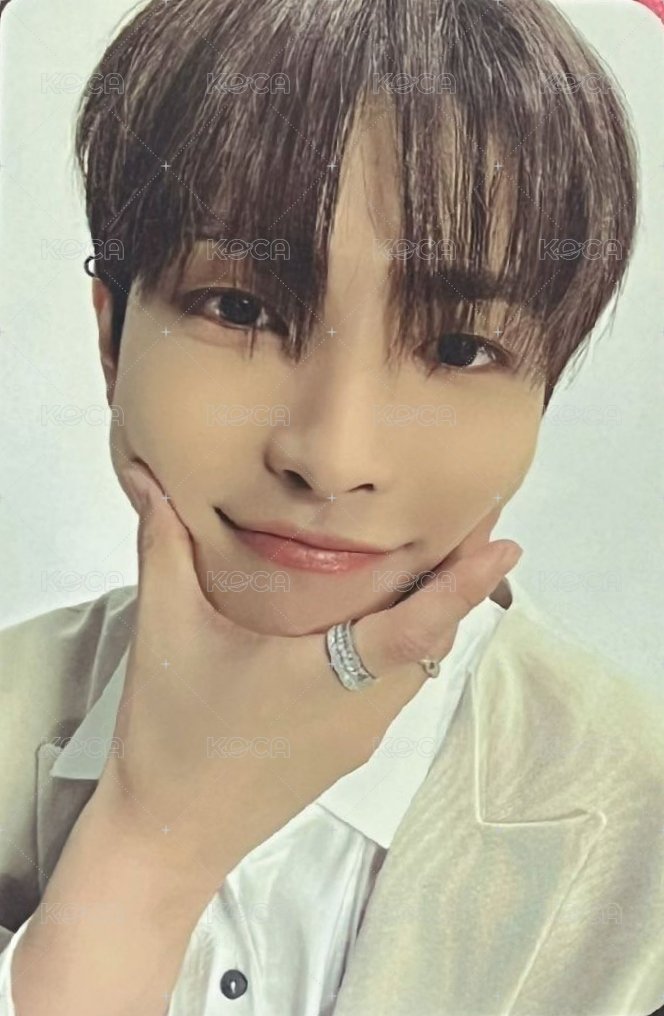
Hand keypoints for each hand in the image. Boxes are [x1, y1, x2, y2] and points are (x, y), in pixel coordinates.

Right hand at [97, 460, 521, 888]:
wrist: (170, 836)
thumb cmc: (171, 736)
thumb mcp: (165, 632)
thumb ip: (163, 549)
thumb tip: (153, 481)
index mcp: (328, 676)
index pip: (417, 627)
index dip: (464, 585)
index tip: (507, 542)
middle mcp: (362, 708)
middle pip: (431, 639)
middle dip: (456, 581)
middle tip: (468, 516)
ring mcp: (360, 734)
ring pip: (417, 663)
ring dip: (431, 612)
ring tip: (431, 552)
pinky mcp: (348, 748)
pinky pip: (394, 685)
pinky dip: (404, 642)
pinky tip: (374, 613)